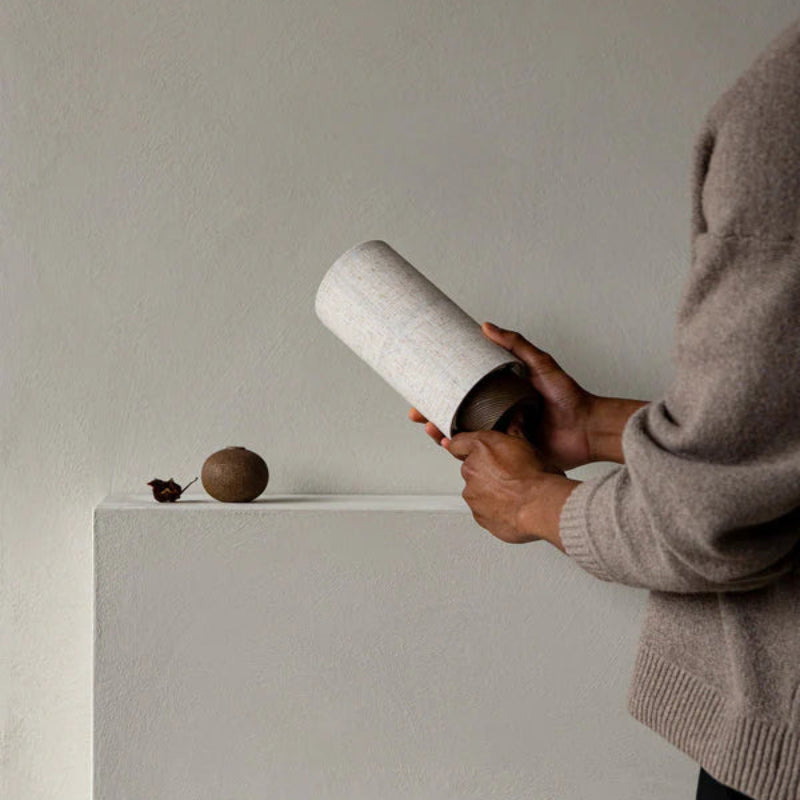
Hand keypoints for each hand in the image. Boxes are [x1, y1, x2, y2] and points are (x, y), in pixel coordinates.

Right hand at [409, 322, 596, 470]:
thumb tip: (486, 326)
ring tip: (431, 430)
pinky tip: (450, 447)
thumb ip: (515, 344)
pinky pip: (481, 454)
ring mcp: (501, 436)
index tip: (420, 390)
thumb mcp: (540, 363)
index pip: (462, 392)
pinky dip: (463, 452)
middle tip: (417, 414)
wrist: (587, 427)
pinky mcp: (508, 455)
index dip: (439, 393)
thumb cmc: (568, 396)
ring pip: (464, 436)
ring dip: (442, 434)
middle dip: (432, 416)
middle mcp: (496, 415)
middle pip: (456, 415)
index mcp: (498, 394)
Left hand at [441, 428, 567, 544]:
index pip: (458, 443)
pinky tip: (512, 505)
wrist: (542, 506)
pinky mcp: (477, 514)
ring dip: (489, 491)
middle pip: (471, 468)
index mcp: (481, 447)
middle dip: (485, 471)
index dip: (463, 447)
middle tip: (507, 474)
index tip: (464, 450)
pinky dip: (493, 508)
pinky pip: (482, 509)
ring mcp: (472, 493)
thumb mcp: (528, 445)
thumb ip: (515, 431)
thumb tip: (515, 420)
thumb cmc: (538, 477)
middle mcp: (472, 468)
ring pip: (476, 490)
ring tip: (513, 492)